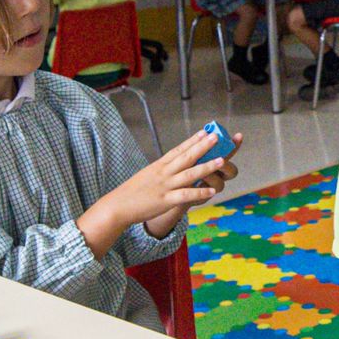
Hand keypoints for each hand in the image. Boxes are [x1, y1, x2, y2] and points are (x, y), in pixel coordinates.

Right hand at [97, 127, 240, 236]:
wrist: (117, 206)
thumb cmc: (132, 192)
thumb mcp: (147, 175)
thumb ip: (162, 171)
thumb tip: (174, 166)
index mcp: (159, 166)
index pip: (178, 149)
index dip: (193, 140)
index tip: (205, 131)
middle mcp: (163, 173)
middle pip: (186, 157)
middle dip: (203, 146)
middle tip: (217, 137)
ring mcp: (165, 186)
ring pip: (190, 174)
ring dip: (207, 167)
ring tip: (222, 161)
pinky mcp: (165, 200)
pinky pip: (186, 195)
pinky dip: (200, 193)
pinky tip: (212, 191)